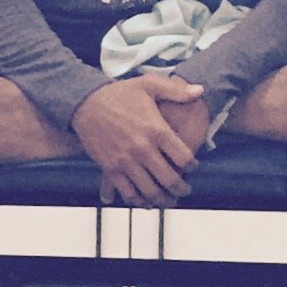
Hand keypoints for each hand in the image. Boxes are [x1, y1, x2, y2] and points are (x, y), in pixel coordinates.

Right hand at [70, 75, 203, 206]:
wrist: (85, 102)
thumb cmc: (118, 93)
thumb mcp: (148, 85)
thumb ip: (176, 90)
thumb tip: (200, 90)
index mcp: (156, 130)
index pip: (184, 158)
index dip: (192, 166)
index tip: (193, 167)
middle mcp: (143, 149)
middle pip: (170, 179)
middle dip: (181, 189)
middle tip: (185, 190)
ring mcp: (126, 161)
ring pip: (151, 191)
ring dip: (163, 200)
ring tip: (169, 200)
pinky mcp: (111, 169)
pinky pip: (128, 193)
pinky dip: (139, 201)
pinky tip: (146, 201)